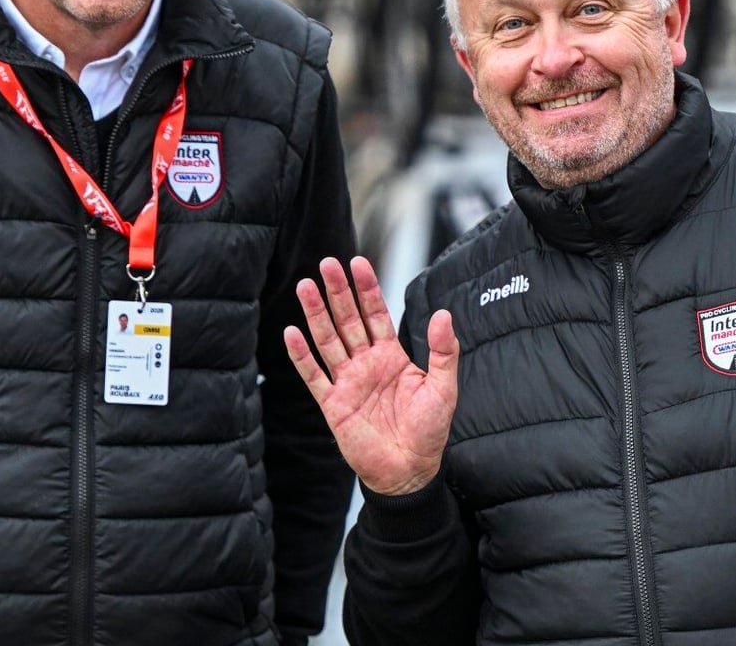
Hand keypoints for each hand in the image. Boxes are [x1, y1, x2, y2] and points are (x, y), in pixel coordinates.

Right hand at [284, 256, 457, 496]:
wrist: (409, 471)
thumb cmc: (429, 431)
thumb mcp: (443, 388)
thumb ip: (443, 351)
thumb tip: (443, 314)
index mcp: (391, 357)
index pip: (375, 314)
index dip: (367, 289)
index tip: (358, 263)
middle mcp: (366, 364)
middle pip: (347, 320)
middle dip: (337, 292)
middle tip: (326, 263)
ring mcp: (347, 382)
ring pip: (328, 341)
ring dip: (316, 314)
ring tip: (305, 287)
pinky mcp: (333, 404)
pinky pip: (314, 375)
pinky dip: (302, 355)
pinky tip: (292, 333)